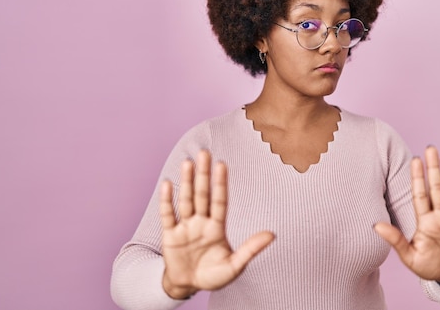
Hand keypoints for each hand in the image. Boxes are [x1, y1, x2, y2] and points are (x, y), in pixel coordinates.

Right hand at [160, 150, 274, 298]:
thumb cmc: (213, 276)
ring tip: (188, 163)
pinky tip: (167, 184)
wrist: (188, 286)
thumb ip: (251, 249)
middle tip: (205, 153)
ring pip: (186, 200)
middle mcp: (201, 222)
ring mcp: (185, 227)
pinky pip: (168, 215)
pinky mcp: (170, 236)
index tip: (222, 165)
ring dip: (186, 182)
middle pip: (202, 194)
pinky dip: (167, 201)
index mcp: (217, 227)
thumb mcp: (235, 266)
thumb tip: (272, 235)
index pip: (220, 201)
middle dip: (203, 175)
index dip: (220, 183)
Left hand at [374, 146, 439, 283]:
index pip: (420, 194)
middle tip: (430, 148)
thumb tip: (375, 225)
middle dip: (433, 169)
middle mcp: (439, 215)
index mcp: (424, 220)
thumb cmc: (426, 267)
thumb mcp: (409, 256)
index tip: (414, 160)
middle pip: (436, 187)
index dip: (417, 178)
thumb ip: (395, 239)